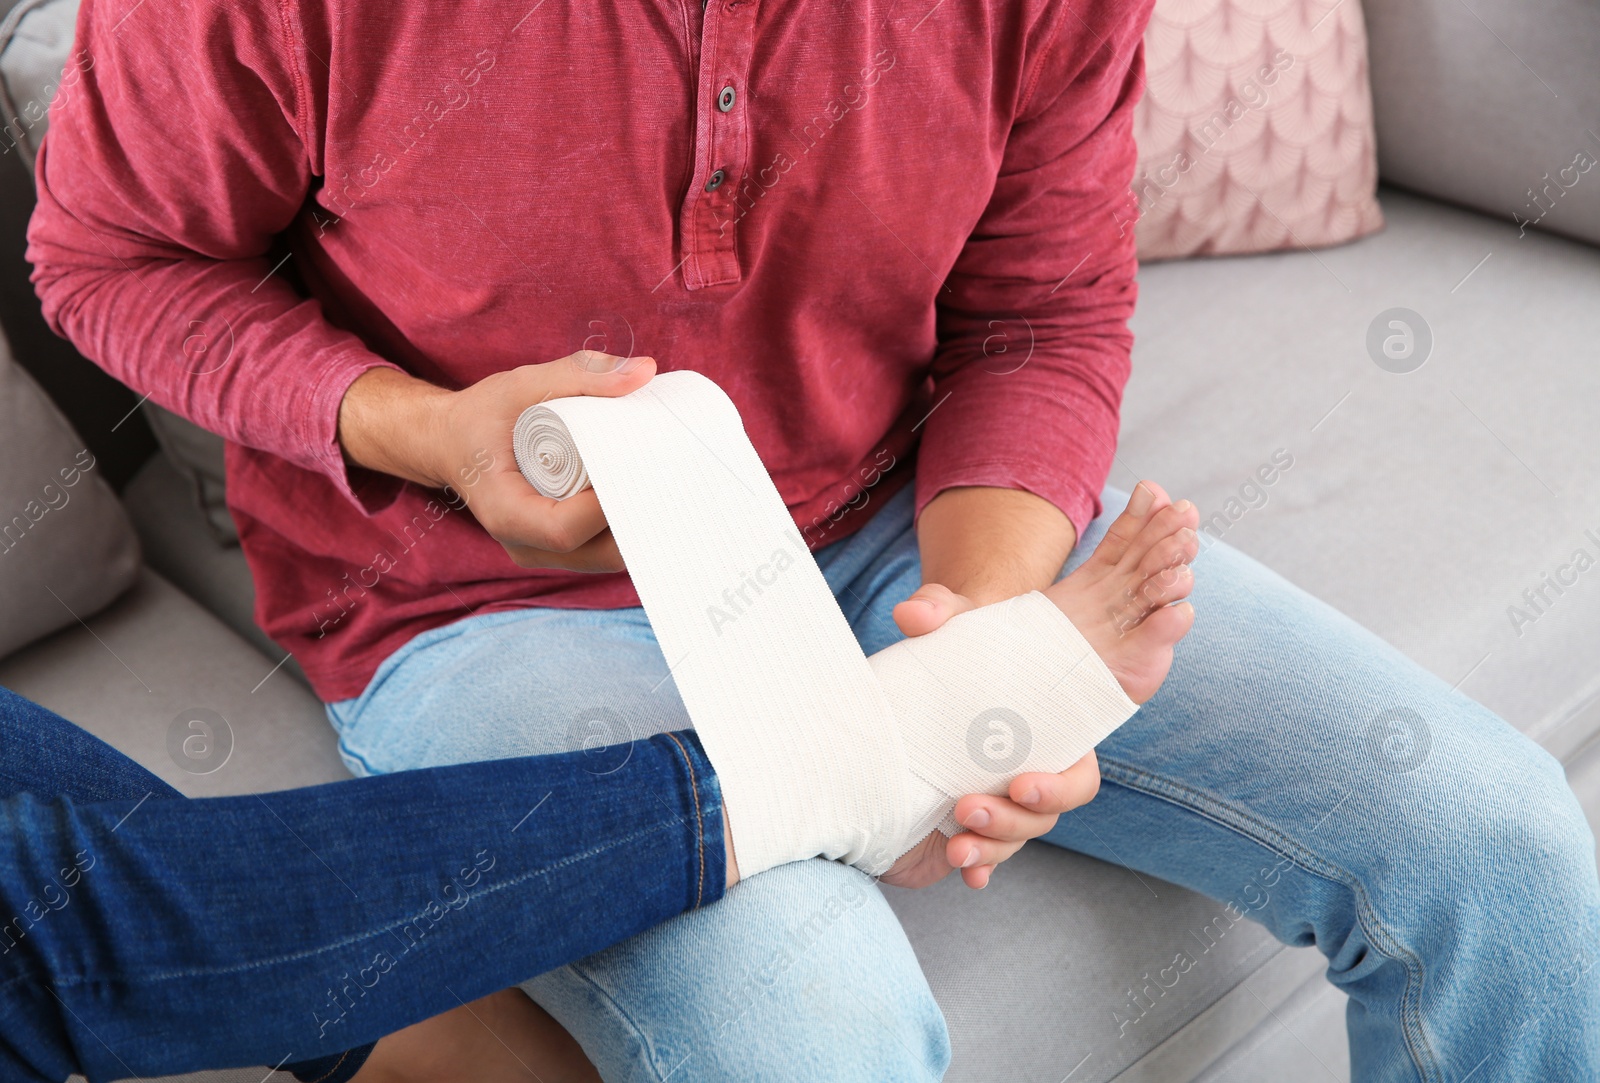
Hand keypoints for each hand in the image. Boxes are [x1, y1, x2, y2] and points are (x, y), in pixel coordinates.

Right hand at [337, 351, 656, 571]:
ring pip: (604, 560)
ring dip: (639, 529)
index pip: (564, 529)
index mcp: (504, 511)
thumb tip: (646, 372)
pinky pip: (600, 553)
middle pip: (595, 553)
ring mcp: (541, 554)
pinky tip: (652, 500)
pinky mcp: (556, 550)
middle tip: (674, 478)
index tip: (638, 468)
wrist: (451, 443)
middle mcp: (522, 545)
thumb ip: (581, 374)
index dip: (605, 508)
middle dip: (638, 521)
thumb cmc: (482, 415)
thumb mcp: (522, 384)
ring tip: (669, 487)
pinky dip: (628, 532)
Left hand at [877, 584, 1102, 889]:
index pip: (1077, 775)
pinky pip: (982, 853)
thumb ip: (940, 609)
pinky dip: (977, 868)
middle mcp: (1035, 774)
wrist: (945, 669)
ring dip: (989, 850)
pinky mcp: (970, 816)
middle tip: (969, 810)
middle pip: (1043, 818)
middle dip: (1012, 823)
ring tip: (956, 847)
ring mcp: (1003, 800)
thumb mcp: (958, 619)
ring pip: (1011, 841)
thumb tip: (915, 611)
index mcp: (1054, 735)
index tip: (1021, 782)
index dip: (1058, 787)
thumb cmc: (968, 643)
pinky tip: (965, 877)